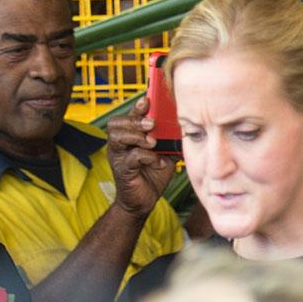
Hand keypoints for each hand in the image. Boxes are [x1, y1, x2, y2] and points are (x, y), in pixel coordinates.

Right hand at [105, 96, 175, 219]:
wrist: (145, 201)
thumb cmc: (153, 175)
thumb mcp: (165, 154)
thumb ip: (170, 141)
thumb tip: (185, 128)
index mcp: (128, 137)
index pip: (128, 116)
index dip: (137, 107)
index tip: (148, 100)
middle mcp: (119, 144)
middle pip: (117, 123)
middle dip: (135, 120)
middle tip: (151, 124)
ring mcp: (118, 157)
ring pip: (118, 137)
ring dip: (137, 136)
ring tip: (153, 142)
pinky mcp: (122, 170)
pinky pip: (131, 157)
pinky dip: (147, 157)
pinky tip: (158, 162)